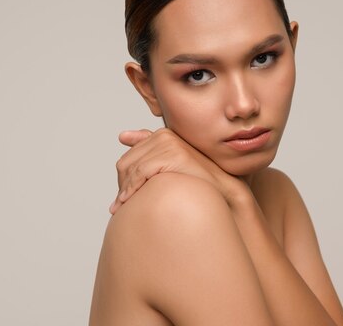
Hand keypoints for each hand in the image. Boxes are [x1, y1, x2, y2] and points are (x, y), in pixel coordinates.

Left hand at [110, 128, 246, 212]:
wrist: (223, 190)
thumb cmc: (200, 180)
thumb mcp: (173, 166)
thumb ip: (150, 149)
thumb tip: (122, 135)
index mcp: (161, 136)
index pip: (128, 158)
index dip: (123, 180)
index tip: (121, 199)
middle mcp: (163, 135)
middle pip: (126, 162)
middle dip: (122, 185)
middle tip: (119, 206)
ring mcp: (169, 143)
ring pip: (131, 168)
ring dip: (124, 189)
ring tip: (122, 207)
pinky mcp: (173, 154)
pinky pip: (142, 172)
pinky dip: (132, 188)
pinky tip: (129, 201)